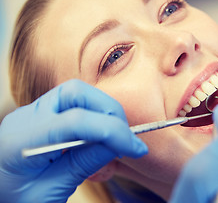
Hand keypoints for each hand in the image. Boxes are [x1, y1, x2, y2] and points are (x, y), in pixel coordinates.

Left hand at [0, 79, 147, 202]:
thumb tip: (118, 143)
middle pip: (77, 93)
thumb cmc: (14, 200)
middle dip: (109, 111)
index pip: (76, 121)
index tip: (136, 147)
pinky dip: (95, 114)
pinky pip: (75, 103)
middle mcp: (26, 117)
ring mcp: (33, 112)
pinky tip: (99, 136)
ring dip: (103, 111)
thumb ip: (84, 164)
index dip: (113, 131)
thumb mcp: (50, 192)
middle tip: (126, 139)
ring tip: (115, 138)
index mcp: (21, 140)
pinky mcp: (43, 114)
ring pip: (78, 93)